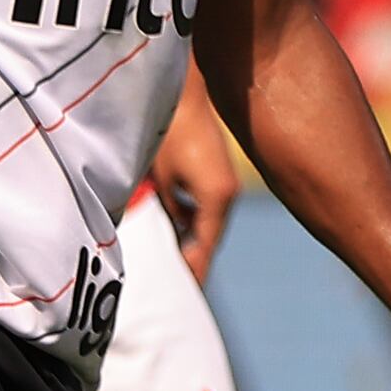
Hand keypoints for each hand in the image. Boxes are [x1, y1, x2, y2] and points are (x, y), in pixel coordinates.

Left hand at [156, 104, 241, 284]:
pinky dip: (196, 224)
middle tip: (185, 288)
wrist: (188, 96)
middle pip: (211, 239)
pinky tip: (181, 232)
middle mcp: (228, 196)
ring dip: (196, 242)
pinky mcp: (220, 177)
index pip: (204, 247)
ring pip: (211, 225)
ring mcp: (227, 186)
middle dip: (196, 261)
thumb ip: (170, 210)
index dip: (195, 271)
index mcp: (216, 199)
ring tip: (181, 266)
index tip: (188, 293)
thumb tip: (175, 235)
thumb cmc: (169, 134)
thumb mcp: (162, 178)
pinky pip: (210, 210)